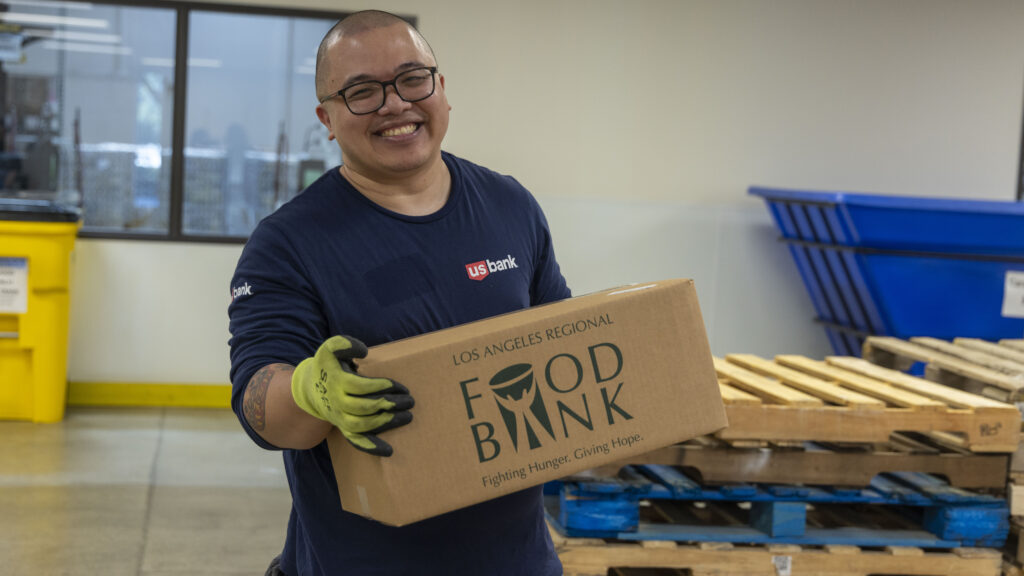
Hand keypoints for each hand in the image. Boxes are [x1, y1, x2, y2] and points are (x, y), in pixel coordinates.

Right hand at [291, 335, 412, 455]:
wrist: (311, 388)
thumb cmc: (327, 366)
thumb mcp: (330, 348)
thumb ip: (344, 344)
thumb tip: (364, 351)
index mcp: (336, 382)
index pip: (360, 387)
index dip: (380, 386)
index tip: (398, 386)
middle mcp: (337, 402)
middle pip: (364, 407)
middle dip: (389, 404)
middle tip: (410, 401)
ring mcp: (340, 418)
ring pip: (363, 425)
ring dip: (386, 423)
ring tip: (408, 416)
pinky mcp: (343, 428)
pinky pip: (356, 440)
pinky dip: (371, 447)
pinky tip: (389, 451)